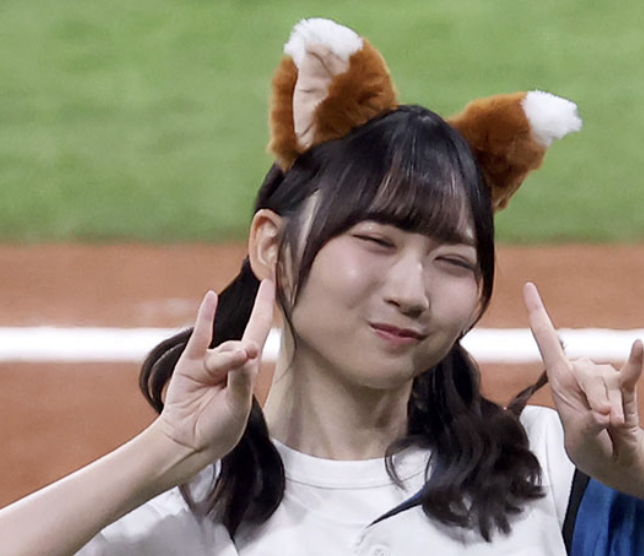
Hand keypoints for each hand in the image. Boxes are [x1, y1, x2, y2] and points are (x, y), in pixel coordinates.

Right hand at [155, 279, 274, 466]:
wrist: (188, 441)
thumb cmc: (219, 426)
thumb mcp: (237, 406)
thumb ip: (241, 378)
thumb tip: (246, 349)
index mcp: (247, 369)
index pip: (260, 330)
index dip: (266, 307)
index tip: (272, 282)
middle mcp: (230, 360)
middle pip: (243, 345)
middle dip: (241, 359)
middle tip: (238, 371)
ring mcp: (210, 360)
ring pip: (224, 350)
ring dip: (224, 363)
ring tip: (214, 388)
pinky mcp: (191, 362)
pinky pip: (200, 335)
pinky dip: (205, 316)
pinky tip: (210, 298)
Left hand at [523, 282, 643, 494]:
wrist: (618, 467)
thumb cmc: (590, 451)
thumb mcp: (580, 442)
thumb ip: (588, 426)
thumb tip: (604, 412)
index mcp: (560, 382)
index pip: (546, 342)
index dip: (538, 314)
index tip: (529, 286)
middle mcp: (580, 374)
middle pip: (584, 371)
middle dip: (594, 399)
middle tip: (602, 422)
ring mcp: (605, 379)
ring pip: (606, 381)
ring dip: (611, 405)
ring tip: (611, 425)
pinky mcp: (627, 388)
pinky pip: (630, 372)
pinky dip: (636, 360)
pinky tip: (640, 345)